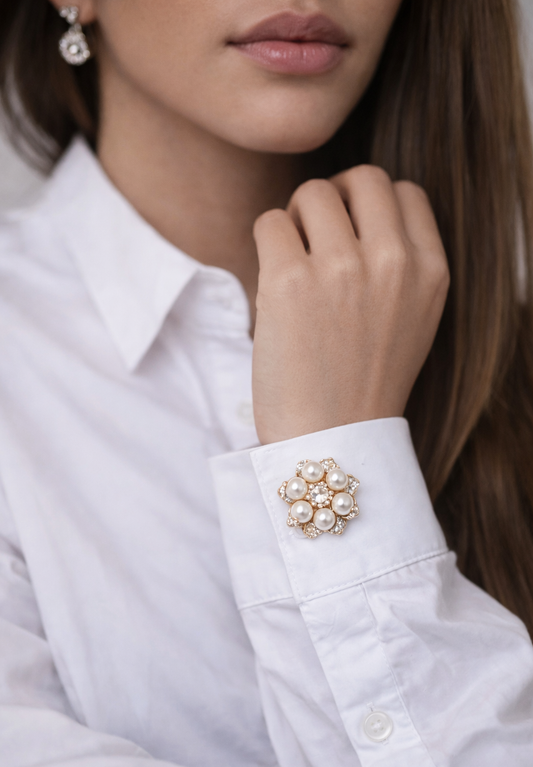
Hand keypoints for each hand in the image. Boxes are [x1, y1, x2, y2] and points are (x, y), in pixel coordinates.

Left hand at [251, 165, 448, 444]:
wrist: (331, 440)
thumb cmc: (363, 383)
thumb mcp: (413, 319)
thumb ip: (401, 263)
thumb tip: (358, 210)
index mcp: (430, 271)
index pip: (404, 192)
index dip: (370, 203)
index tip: (349, 228)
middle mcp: (393, 262)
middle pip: (362, 178)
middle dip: (334, 198)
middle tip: (315, 233)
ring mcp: (343, 268)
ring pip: (312, 193)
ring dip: (296, 220)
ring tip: (292, 262)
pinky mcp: (290, 280)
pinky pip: (270, 222)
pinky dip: (266, 243)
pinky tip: (272, 281)